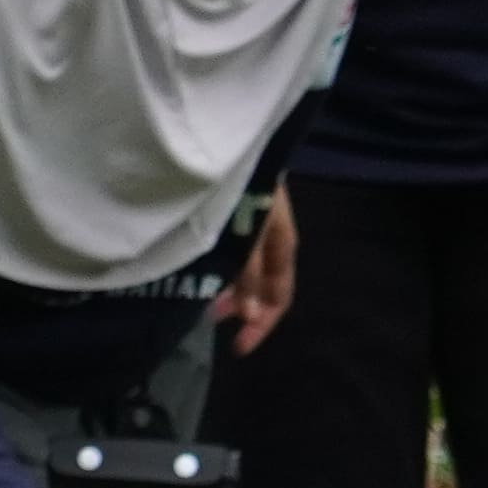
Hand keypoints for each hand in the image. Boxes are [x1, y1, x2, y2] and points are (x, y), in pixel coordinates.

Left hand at [217, 188, 298, 355]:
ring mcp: (257, 227)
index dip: (262, 326)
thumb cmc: (243, 186)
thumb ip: (248, 275)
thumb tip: (252, 317)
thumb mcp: (247, 235)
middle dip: (242, 308)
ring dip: (231, 289)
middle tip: (211, 318)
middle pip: (264, 287)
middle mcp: (273, 240)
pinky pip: (237, 253)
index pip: (280, 298)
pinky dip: (224, 268)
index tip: (238, 348)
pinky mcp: (240, 214)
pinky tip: (205, 268)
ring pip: (248, 270)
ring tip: (205, 297)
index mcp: (282, 247)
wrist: (233, 138)